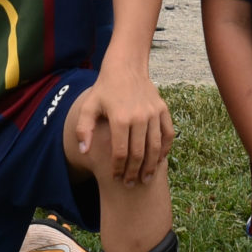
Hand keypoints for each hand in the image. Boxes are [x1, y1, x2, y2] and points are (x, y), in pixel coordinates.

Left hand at [68, 67, 175, 186]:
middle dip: (134, 172)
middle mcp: (139, 116)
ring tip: (146, 179)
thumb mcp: (89, 106)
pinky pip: (168, 134)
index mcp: (120, 118)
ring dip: (151, 166)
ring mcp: (153, 113)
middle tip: (130, 185)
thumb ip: (83, 129)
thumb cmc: (104, 89)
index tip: (116, 179)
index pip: (121, 152)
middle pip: (139, 153)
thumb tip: (84, 151)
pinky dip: (165, 149)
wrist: (126, 67)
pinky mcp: (163, 110)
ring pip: (155, 147)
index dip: (119, 169)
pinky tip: (159, 160)